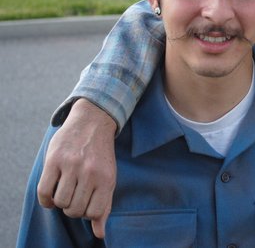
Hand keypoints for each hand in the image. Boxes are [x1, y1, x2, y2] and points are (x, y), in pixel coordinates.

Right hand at [37, 99, 116, 237]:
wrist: (93, 121)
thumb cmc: (101, 156)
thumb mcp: (109, 178)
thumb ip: (104, 206)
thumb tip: (99, 234)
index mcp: (106, 179)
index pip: (93, 213)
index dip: (86, 213)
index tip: (85, 203)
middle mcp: (90, 173)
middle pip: (74, 210)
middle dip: (72, 208)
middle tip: (74, 196)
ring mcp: (72, 165)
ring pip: (60, 202)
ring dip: (59, 202)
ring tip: (65, 191)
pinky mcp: (55, 160)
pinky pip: (44, 191)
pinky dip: (46, 198)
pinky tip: (51, 192)